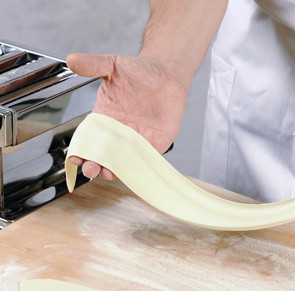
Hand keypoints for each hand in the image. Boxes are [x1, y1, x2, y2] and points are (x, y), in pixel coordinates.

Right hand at [66, 53, 187, 179]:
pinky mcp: (154, 144)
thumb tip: (72, 59)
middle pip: (101, 154)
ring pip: (122, 161)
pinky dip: (138, 167)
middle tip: (90, 169)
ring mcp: (136, 139)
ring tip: (108, 173)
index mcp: (103, 117)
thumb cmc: (139, 70)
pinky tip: (133, 171)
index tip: (74, 157)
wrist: (166, 74)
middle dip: (93, 165)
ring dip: (114, 169)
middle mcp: (117, 132)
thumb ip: (94, 65)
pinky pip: (145, 159)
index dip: (80, 149)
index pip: (87, 138)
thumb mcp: (113, 65)